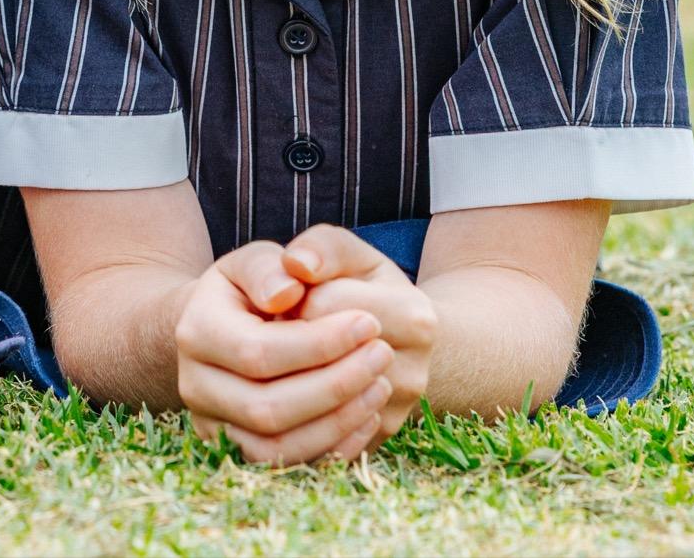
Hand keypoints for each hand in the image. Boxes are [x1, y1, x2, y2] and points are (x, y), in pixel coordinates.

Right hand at [174, 239, 397, 466]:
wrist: (224, 328)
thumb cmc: (252, 289)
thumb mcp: (257, 260)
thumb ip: (270, 267)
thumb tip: (287, 291)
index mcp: (196, 331)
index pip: (259, 352)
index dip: (319, 344)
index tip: (368, 322)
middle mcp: (196, 386)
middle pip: (267, 407)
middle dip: (334, 385)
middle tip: (382, 353)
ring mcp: (215, 425)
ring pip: (277, 446)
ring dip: (337, 421)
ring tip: (381, 384)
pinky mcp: (240, 452)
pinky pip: (288, 466)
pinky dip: (333, 448)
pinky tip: (368, 414)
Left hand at [285, 226, 438, 458]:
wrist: (394, 340)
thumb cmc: (361, 287)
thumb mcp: (347, 253)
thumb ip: (320, 248)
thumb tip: (294, 266)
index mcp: (413, 318)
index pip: (322, 307)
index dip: (291, 300)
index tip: (291, 297)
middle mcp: (412, 374)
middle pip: (316, 362)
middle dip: (283, 342)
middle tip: (280, 327)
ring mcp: (392, 417)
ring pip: (311, 411)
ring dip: (281, 380)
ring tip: (283, 355)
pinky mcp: (369, 446)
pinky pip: (313, 444)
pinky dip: (287, 417)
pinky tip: (285, 388)